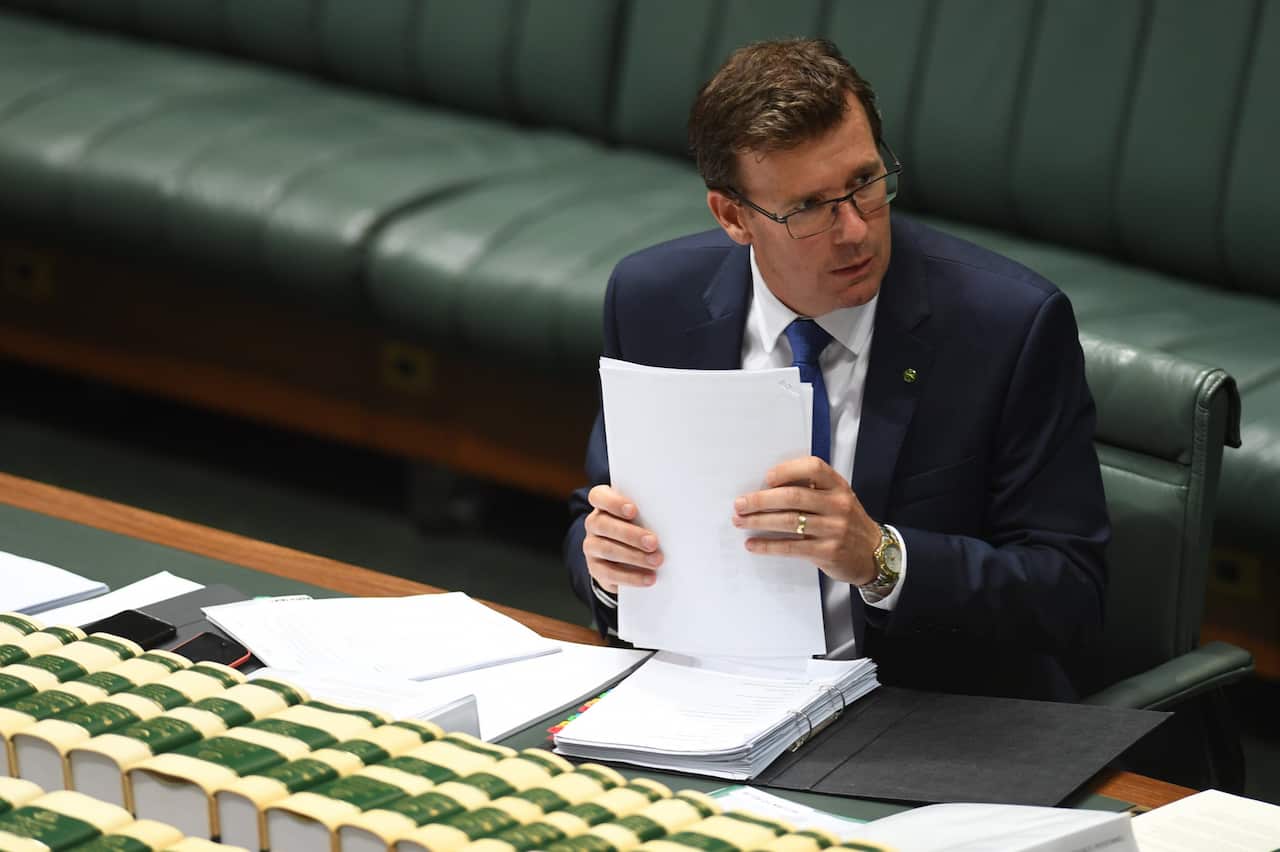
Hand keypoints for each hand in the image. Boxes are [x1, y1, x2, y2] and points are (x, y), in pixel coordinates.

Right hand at [582, 485, 662, 593]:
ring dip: (634, 556)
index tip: (633, 510)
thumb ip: (648, 514)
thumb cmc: (639, 527)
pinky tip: (649, 578)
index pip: (598, 497)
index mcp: (603, 504)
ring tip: (656, 561)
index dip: (613, 503)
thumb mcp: (642, 517)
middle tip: (653, 542)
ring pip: (606, 549)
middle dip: (630, 534)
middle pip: (604, 525)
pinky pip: (609, 573)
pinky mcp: (595, 568)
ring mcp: (591, 546)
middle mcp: (593, 523)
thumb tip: (672, 520)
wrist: (627, 557)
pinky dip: (631, 577)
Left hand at [733, 456, 880, 585]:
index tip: (766, 478)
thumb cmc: (846, 521)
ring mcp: (834, 529)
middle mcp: (837, 505)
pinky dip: (768, 545)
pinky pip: (791, 547)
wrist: (874, 554)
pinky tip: (752, 544)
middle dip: (761, 500)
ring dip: (759, 521)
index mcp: (838, 486)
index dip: (787, 470)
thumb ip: (812, 490)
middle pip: (793, 496)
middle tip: (739, 504)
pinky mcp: (827, 552)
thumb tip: (767, 488)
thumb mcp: (838, 498)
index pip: (813, 468)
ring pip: (788, 521)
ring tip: (739, 521)